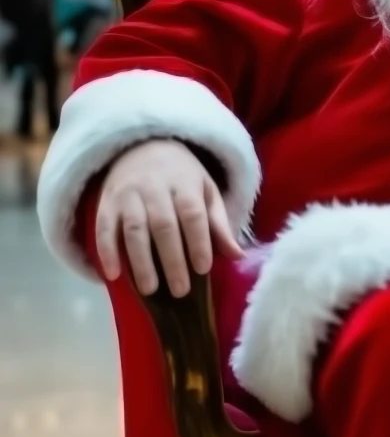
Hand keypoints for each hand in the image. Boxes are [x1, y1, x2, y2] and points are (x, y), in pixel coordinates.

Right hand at [96, 139, 243, 297]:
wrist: (143, 146)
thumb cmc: (181, 175)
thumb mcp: (206, 190)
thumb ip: (218, 224)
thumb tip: (238, 256)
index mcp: (185, 183)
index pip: (193, 213)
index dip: (198, 241)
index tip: (203, 269)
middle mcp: (155, 187)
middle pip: (163, 225)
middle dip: (172, 260)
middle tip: (180, 290)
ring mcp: (128, 194)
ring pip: (134, 230)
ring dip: (140, 262)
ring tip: (150, 290)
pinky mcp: (106, 203)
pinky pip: (103, 228)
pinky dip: (106, 252)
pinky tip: (112, 276)